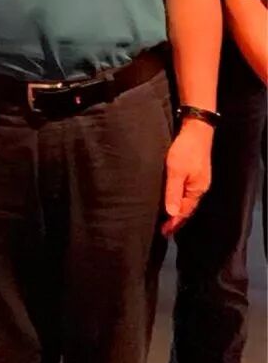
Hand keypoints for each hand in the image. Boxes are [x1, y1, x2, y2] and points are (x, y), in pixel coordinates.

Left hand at [162, 118, 213, 235]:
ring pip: (186, 199)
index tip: (164, 232)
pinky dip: (178, 198)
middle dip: (176, 219)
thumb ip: (173, 192)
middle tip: (163, 229)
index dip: (174, 223)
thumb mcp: (176, 171)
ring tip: (165, 218)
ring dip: (177, 209)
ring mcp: (197, 180)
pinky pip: (185, 191)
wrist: (196, 130)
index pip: (185, 212)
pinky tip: (171, 198)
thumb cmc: (185, 150)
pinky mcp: (193, 172)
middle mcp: (199, 187)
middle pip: (187, 208)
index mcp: (196, 190)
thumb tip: (171, 214)